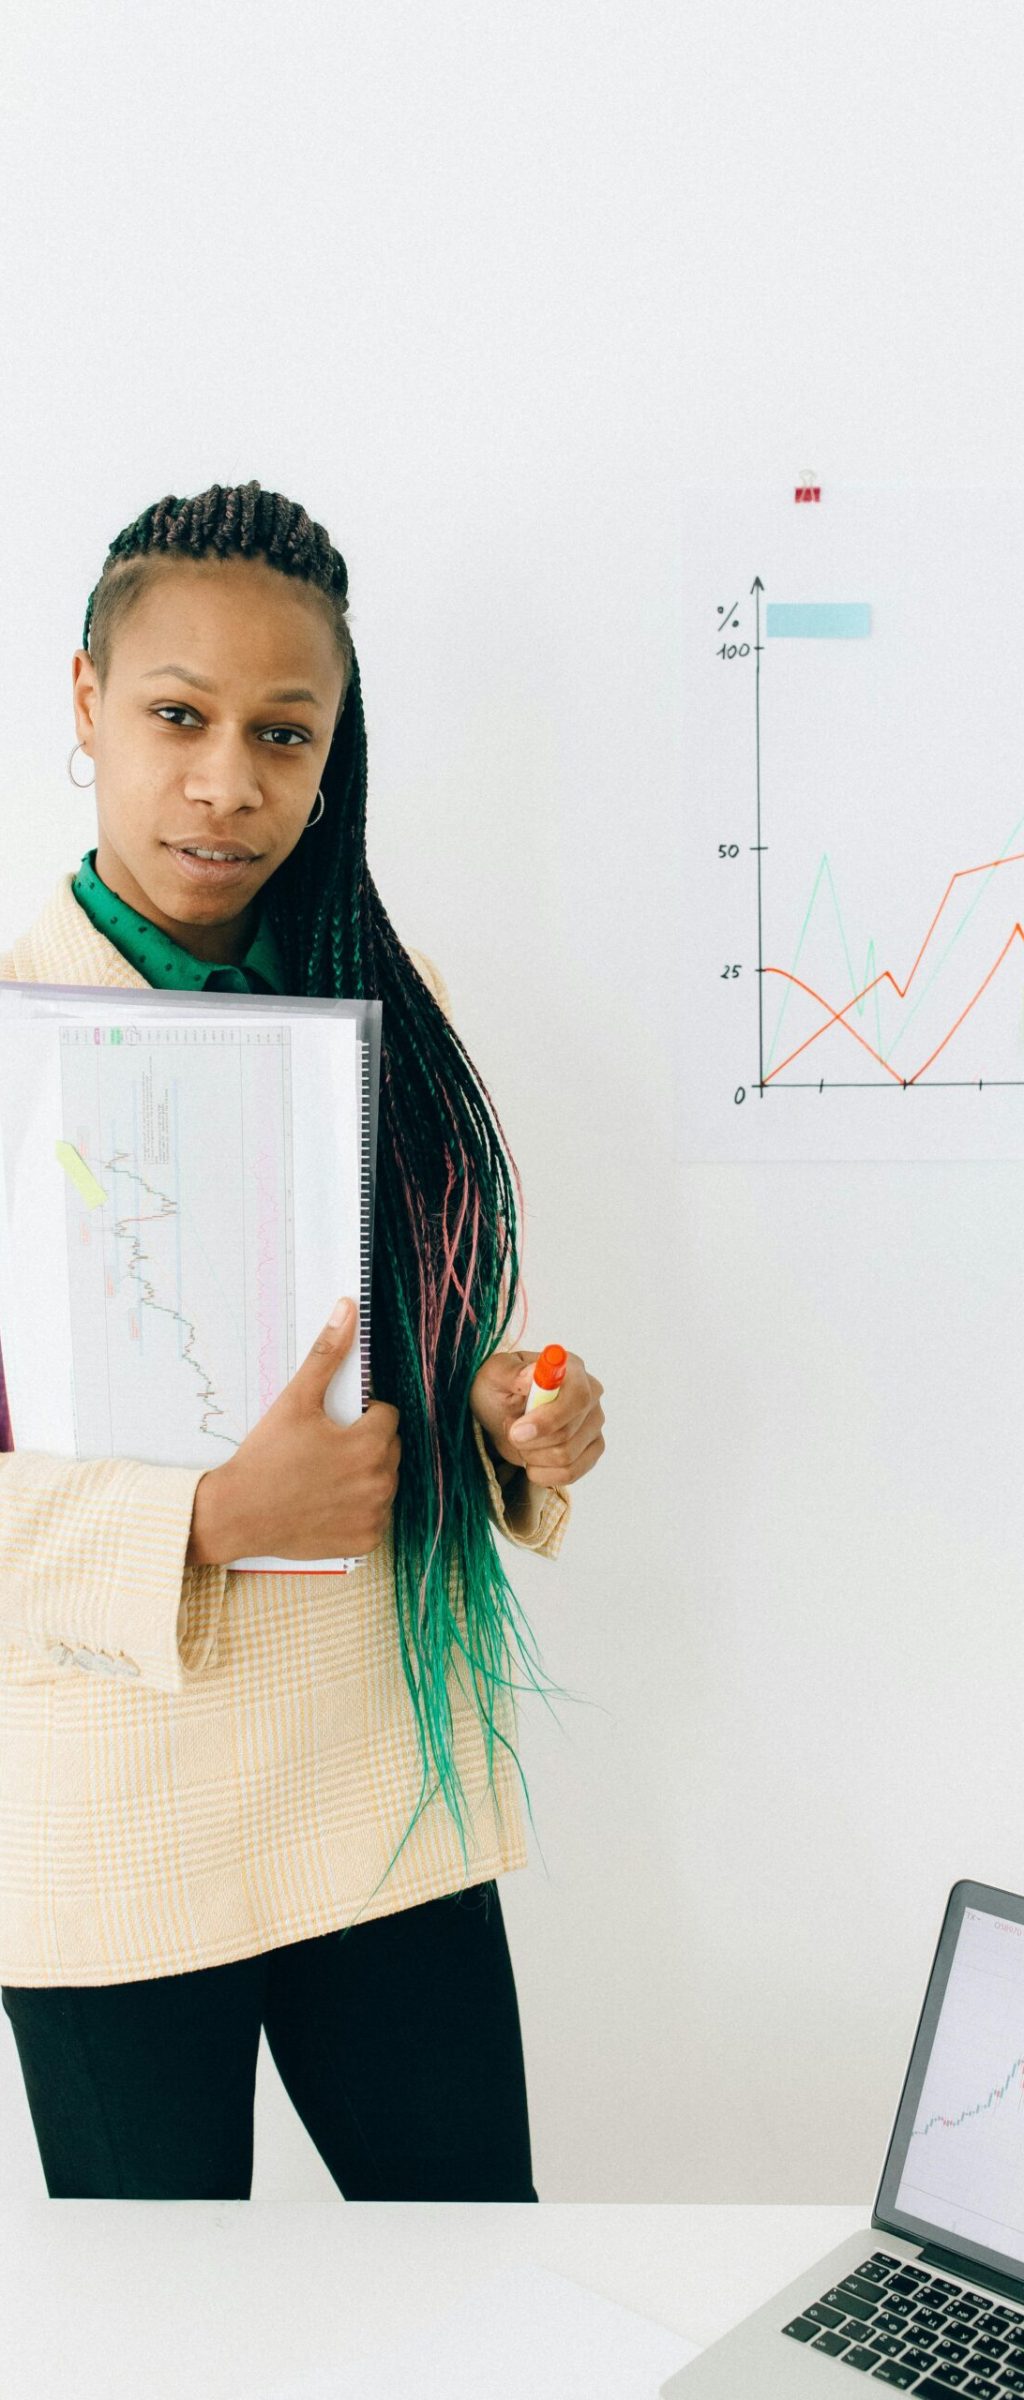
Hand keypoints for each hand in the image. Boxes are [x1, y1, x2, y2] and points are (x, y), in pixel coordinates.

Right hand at [194, 1298, 400, 1561]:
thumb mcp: (295, 1400)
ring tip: (325, 1475)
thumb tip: (349, 1309)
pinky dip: (358, 1509)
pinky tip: (328, 1503)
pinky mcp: (365, 1541)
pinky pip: (376, 1515)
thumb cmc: (265, 1456)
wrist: (236, 1514)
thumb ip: (327, 1354)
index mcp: (369, 1445)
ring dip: (365, 1475)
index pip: (387, 1417)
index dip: (362, 1416)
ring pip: (385, 1481)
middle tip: (325, 1449)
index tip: (332, 1425)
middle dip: (366, 1443)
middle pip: (390, 1449)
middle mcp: (380, 1483)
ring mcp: (373, 1515)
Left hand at [468, 1346, 604, 1487]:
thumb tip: (533, 1374)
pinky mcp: (592, 1450)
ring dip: (531, 1455)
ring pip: (566, 1457)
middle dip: (529, 1440)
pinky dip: (542, 1472)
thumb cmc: (499, 1388)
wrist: (500, 1413)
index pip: (577, 1397)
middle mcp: (591, 1395)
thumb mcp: (494, 1375)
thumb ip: (512, 1373)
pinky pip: (570, 1473)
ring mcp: (594, 1424)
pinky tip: (530, 1458)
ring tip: (520, 1440)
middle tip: (510, 1430)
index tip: (518, 1431)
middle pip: (567, 1433)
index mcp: (572, 1369)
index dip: (549, 1419)